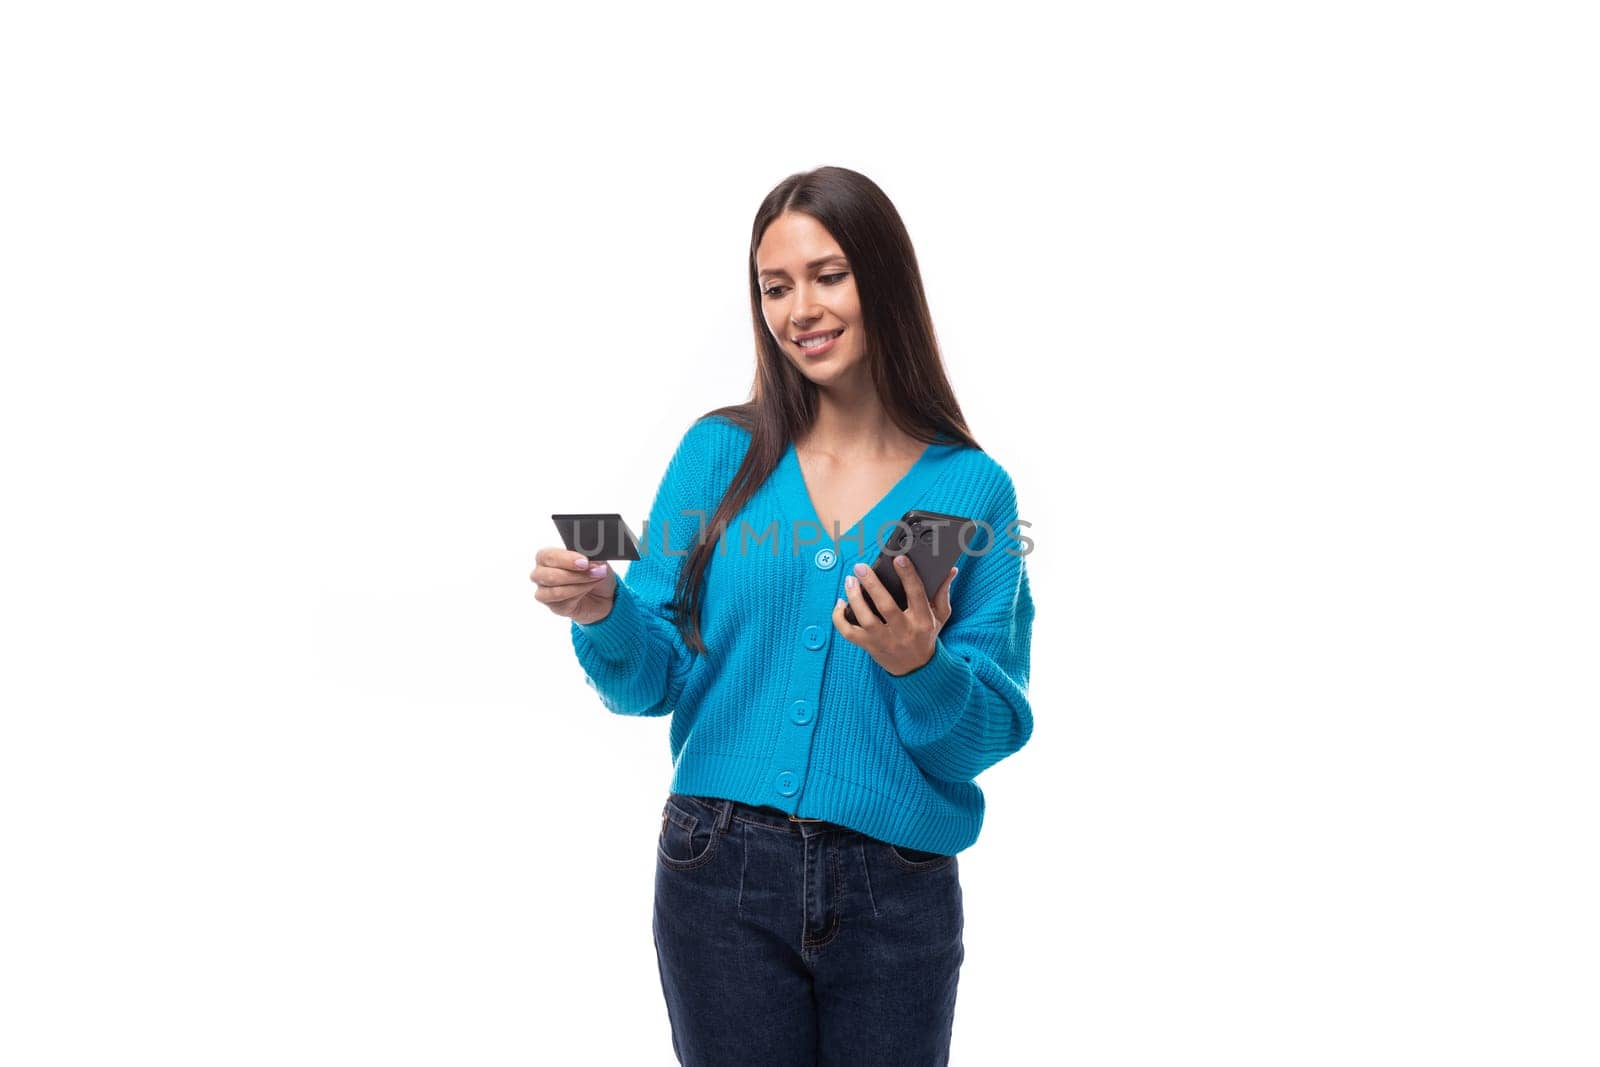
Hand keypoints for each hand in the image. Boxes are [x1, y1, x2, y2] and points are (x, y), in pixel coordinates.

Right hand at [530, 547, 616, 625]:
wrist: (601, 593)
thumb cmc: (592, 572)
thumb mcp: (593, 559)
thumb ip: (589, 556)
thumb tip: (591, 560)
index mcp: (545, 557)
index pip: (547, 556)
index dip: (567, 559)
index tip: (585, 562)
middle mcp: (540, 574)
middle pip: (550, 576)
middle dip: (576, 575)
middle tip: (595, 571)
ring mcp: (544, 592)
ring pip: (556, 592)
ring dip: (580, 585)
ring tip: (595, 579)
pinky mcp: (553, 606)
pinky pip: (564, 602)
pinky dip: (579, 594)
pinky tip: (588, 589)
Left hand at [832, 556, 955, 675]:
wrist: (917, 670)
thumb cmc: (926, 637)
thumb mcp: (940, 617)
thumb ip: (942, 593)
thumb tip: (950, 570)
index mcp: (922, 620)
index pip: (916, 594)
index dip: (908, 575)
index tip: (898, 559)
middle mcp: (903, 631)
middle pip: (885, 606)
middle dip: (872, 584)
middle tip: (861, 567)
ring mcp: (884, 640)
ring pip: (866, 619)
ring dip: (855, 598)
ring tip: (850, 580)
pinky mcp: (869, 647)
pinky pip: (849, 633)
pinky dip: (839, 618)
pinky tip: (840, 603)